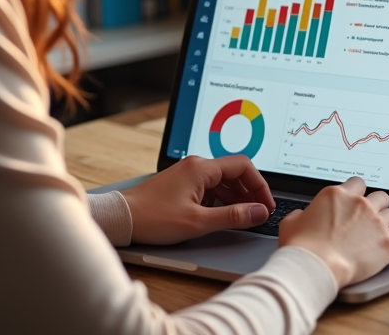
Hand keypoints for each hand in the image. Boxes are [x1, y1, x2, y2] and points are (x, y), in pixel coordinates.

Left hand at [121, 155, 274, 244]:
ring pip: (222, 181)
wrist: (123, 218)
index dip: (259, 185)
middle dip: (250, 192)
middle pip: (234, 172)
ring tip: (244, 216)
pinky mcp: (182, 183)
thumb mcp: (199, 221)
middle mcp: (196, 165)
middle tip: (259, 213)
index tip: (266, 204)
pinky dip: (221, 199)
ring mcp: (188, 173)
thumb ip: (233, 216)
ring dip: (236, 197)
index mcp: (202, 168)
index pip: (243, 167)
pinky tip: (223, 215)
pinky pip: (210, 187)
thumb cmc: (154, 218)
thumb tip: (259, 212)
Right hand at [278, 177, 388, 288]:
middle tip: (370, 217)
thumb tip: (302, 215)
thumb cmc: (302, 247)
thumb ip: (301, 214)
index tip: (357, 201)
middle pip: (380, 195)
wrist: (315, 267)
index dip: (358, 193)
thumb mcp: (291, 222)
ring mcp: (376, 222)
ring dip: (388, 220)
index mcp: (337, 194)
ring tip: (383, 230)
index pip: (358, 183)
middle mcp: (360, 204)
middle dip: (376, 205)